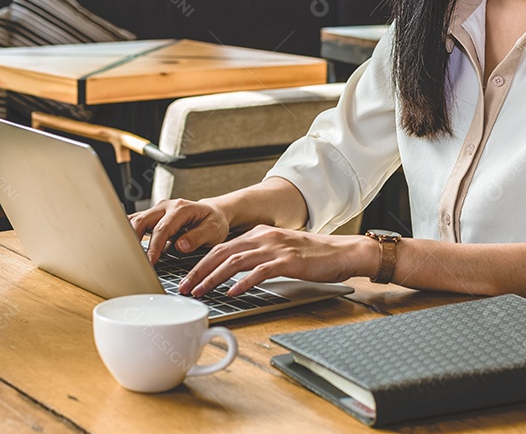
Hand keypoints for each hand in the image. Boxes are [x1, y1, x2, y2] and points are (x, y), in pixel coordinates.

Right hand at [129, 198, 232, 264]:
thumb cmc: (214, 222)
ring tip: (123, 253)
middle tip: (131, 259)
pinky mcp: (153, 216)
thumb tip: (180, 246)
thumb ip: (197, 237)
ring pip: (135, 220)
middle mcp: (166, 206)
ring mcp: (157, 210)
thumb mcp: (214, 230)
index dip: (154, 246)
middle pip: (142, 220)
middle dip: (134, 240)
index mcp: (181, 208)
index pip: (162, 228)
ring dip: (128, 235)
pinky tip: (122, 244)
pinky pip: (136, 221)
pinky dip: (128, 232)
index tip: (150, 262)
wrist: (213, 213)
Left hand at [178, 225, 376, 296]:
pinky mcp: (287, 261)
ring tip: (199, 292)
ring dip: (213, 278)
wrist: (342, 252)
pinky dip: (243, 282)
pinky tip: (232, 292)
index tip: (186, 278)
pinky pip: (259, 271)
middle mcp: (263, 237)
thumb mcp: (278, 250)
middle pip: (221, 252)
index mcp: (258, 233)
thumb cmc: (311, 256)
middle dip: (198, 270)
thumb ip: (257, 257)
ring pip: (235, 261)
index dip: (200, 262)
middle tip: (183, 287)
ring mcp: (275, 248)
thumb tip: (233, 274)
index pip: (221, 247)